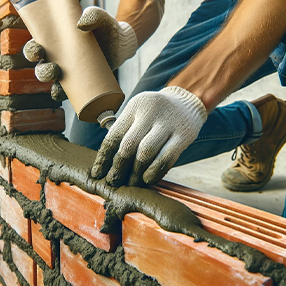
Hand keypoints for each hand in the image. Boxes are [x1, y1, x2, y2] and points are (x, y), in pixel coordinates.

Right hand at [23, 6, 137, 100]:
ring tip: (61, 81)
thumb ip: (92, 14)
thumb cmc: (105, 27)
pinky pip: (69, 93)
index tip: (37, 50)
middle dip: (42, 71)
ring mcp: (69, 72)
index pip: (36, 46)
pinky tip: (68, 96)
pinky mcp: (81, 83)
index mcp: (54, 41)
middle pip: (42, 68)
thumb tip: (82, 24)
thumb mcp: (99, 17)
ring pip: (53, 83)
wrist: (122, 44)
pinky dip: (67, 96)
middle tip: (53, 69)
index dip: (31, 50)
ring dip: (52, 85)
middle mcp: (58, 58)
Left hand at [90, 86, 207, 186]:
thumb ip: (125, 132)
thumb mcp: (139, 113)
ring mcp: (168, 123)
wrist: (188, 102)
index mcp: (135, 106)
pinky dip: (155, 171)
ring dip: (136, 172)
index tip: (98, 173)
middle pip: (129, 145)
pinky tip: (148, 179)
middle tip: (113, 182)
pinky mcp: (184, 134)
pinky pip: (167, 157)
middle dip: (118, 167)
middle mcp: (150, 112)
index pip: (114, 135)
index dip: (104, 157)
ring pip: (146, 152)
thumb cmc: (156, 114)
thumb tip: (106, 164)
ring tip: (131, 184)